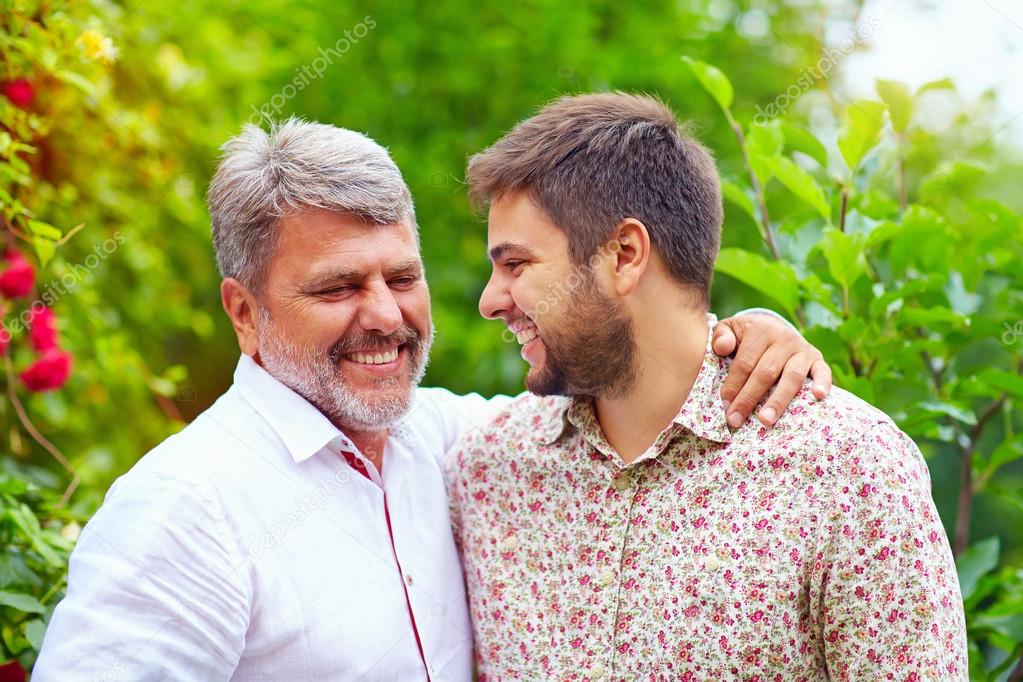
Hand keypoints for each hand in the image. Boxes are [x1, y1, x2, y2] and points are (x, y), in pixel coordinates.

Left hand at [712, 313, 830, 427]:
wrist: (771, 325)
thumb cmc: (745, 335)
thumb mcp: (730, 329)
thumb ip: (721, 336)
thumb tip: (722, 348)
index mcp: (759, 331)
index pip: (745, 363)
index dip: (733, 385)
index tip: (724, 406)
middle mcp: (783, 339)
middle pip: (765, 373)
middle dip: (749, 398)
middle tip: (736, 420)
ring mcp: (802, 349)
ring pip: (791, 377)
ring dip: (779, 400)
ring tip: (765, 420)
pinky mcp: (817, 358)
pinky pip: (823, 371)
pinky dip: (823, 383)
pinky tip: (818, 396)